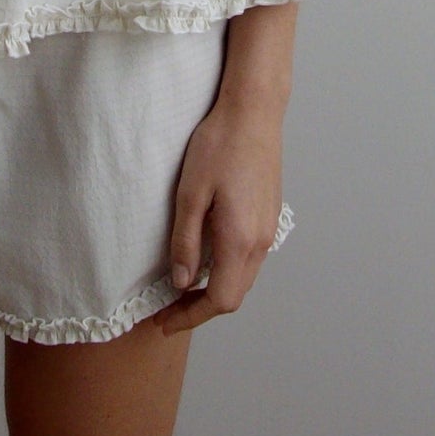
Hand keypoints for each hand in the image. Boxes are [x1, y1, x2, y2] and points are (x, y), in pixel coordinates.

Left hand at [159, 92, 285, 334]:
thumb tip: (182, 281)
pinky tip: (206, 259)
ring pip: (243, 277)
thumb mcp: (191, 194)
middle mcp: (260, 240)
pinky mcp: (269, 215)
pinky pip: (249, 258)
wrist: (254, 112)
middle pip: (234, 294)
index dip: (191, 317)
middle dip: (201, 309)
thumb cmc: (220, 145)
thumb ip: (186, 241)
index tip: (165, 323)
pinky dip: (227, 271)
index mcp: (240, 239)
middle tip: (168, 310)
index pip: (219, 300)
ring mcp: (268, 228)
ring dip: (215, 290)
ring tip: (183, 288)